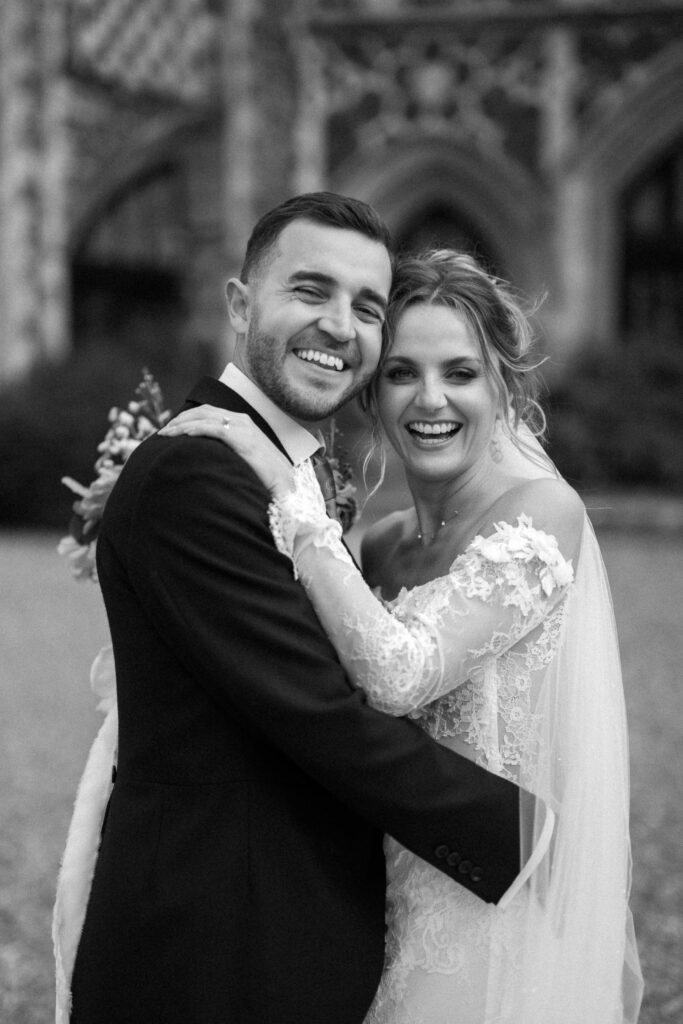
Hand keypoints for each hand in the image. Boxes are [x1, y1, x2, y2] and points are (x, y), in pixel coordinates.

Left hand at [158, 405, 293, 495]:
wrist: (285, 486)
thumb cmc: (266, 477)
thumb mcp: (245, 459)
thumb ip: (230, 452)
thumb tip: (211, 457)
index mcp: (243, 423)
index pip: (210, 412)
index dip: (189, 417)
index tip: (172, 429)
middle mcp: (242, 420)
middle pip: (203, 411)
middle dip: (181, 418)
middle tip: (163, 432)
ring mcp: (242, 427)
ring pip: (204, 417)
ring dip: (182, 423)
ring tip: (165, 434)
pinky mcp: (241, 438)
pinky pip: (211, 428)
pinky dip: (194, 429)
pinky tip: (180, 435)